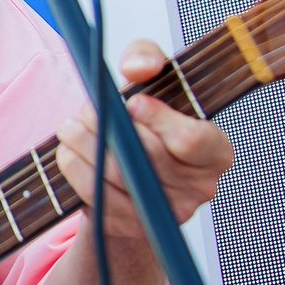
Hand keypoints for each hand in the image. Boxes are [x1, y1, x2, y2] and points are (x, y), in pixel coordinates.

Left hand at [52, 38, 234, 253]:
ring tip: (69, 128)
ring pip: (119, 178)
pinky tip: (67, 153)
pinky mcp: (133, 227)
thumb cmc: (147, 118)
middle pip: (150, 158)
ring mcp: (166, 213)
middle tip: (86, 110)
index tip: (131, 102)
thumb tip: (137, 67)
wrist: (129, 166)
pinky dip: (76, 171)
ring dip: (84, 146)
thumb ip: (148, 57)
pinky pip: (98, 200)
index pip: (194, 140)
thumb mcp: (153, 78)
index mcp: (216, 151)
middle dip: (109, 128)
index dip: (159, 119)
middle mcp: (199, 187)